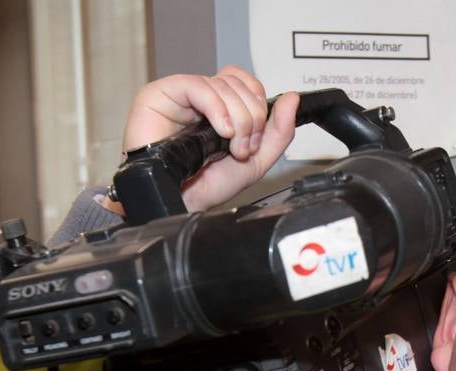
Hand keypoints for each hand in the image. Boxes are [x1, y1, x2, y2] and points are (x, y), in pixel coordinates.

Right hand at [121, 65, 298, 211]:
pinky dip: (218, 109)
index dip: (259, 107)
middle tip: (242, 148)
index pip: (247, 84)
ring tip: (229, 147)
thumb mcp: (255, 161)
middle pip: (238, 83)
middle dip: (251, 118)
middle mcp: (202, 98)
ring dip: (237, 119)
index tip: (254, 141)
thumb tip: (292, 99)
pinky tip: (221, 132)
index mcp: (222, 108)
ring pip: (222, 84)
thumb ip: (279, 132)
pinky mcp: (163, 93)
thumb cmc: (207, 186)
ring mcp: (182, 94)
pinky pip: (199, 86)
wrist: (180, 202)